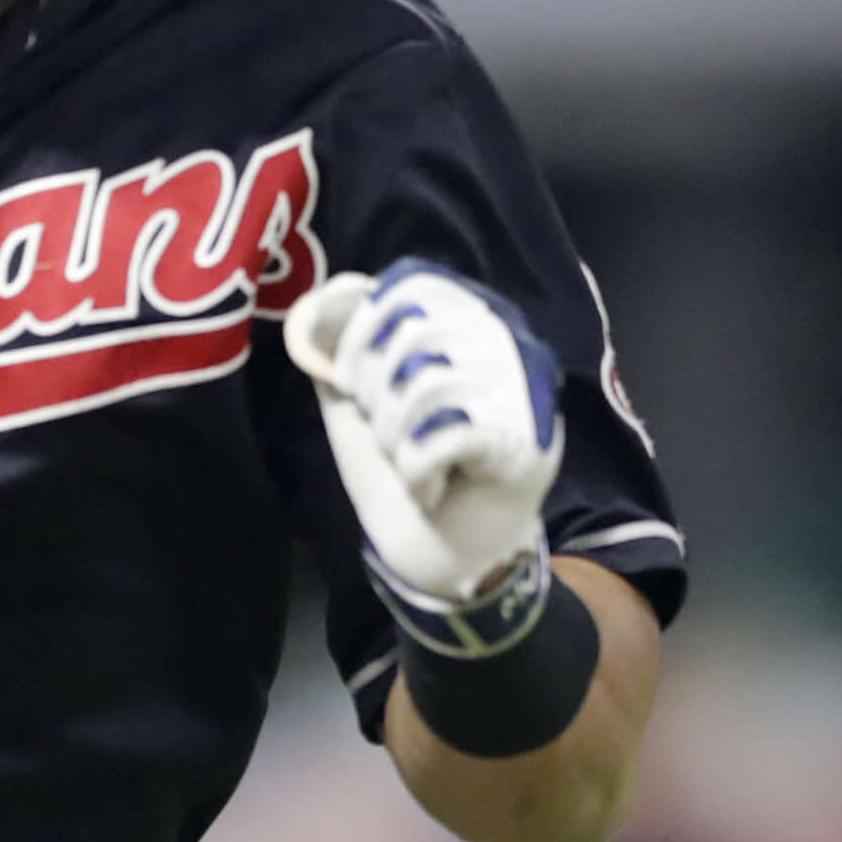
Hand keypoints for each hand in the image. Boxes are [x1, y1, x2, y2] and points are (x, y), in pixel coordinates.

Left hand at [285, 258, 563, 633]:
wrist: (435, 552)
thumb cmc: (398, 471)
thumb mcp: (354, 405)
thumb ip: (336, 352)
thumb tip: (313, 308)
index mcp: (466, 324)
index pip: (412, 288)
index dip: (363, 333)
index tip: (349, 383)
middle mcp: (506, 346)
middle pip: (415, 334)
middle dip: (378, 397)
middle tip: (393, 436)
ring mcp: (524, 394)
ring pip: (428, 385)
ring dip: (397, 440)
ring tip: (413, 466)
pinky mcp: (528, 446)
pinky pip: (445, 435)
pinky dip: (418, 473)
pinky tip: (431, 489)